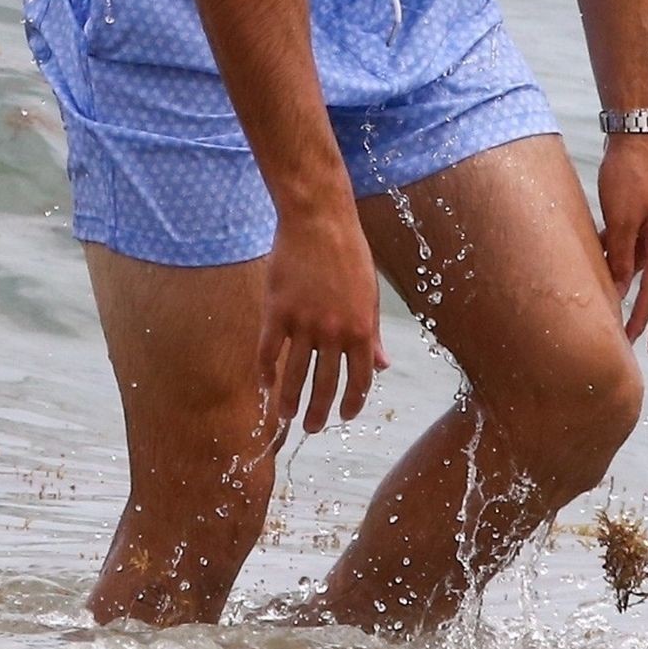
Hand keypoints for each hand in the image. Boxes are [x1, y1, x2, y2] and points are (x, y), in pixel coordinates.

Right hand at [260, 208, 388, 433]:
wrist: (319, 220)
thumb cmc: (349, 253)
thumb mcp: (370, 295)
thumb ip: (373, 334)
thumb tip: (383, 366)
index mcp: (360, 329)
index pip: (359, 380)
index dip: (352, 403)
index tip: (344, 416)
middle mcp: (333, 332)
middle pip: (325, 384)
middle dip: (319, 412)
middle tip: (311, 428)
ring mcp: (303, 322)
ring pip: (294, 374)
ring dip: (290, 400)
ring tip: (286, 417)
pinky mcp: (276, 310)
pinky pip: (268, 350)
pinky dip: (265, 370)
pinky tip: (264, 383)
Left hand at [597, 135, 647, 356]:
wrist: (637, 134)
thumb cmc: (627, 174)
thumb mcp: (620, 218)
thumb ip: (619, 255)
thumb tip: (616, 290)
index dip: (644, 318)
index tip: (634, 342)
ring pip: (647, 267)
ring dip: (636, 290)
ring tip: (625, 315)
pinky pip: (637, 247)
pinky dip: (624, 259)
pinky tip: (606, 264)